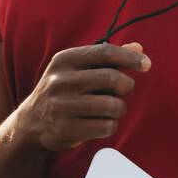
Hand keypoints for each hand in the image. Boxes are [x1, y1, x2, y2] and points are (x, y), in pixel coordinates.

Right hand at [20, 42, 149, 151]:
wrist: (30, 122)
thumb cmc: (62, 91)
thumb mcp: (77, 69)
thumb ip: (106, 58)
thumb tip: (138, 48)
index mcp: (64, 60)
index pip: (104, 52)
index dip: (130, 58)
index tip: (146, 64)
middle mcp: (61, 80)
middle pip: (112, 79)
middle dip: (126, 86)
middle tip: (123, 91)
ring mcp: (62, 106)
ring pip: (112, 105)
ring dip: (119, 108)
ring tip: (111, 109)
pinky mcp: (67, 129)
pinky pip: (106, 126)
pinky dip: (111, 125)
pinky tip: (102, 122)